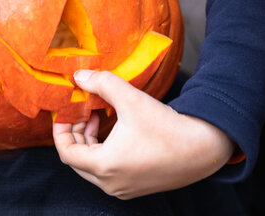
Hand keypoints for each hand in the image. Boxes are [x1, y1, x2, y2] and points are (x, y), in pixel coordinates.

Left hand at [52, 71, 234, 199]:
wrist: (204, 148)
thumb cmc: (168, 127)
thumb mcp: (131, 99)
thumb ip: (102, 84)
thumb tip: (79, 76)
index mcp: (104, 166)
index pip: (66, 152)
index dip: (60, 130)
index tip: (65, 113)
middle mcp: (111, 183)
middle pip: (78, 161)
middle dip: (75, 134)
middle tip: (81, 112)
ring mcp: (124, 188)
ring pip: (93, 167)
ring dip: (90, 142)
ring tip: (98, 116)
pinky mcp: (136, 187)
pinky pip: (109, 172)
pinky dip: (104, 152)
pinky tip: (116, 132)